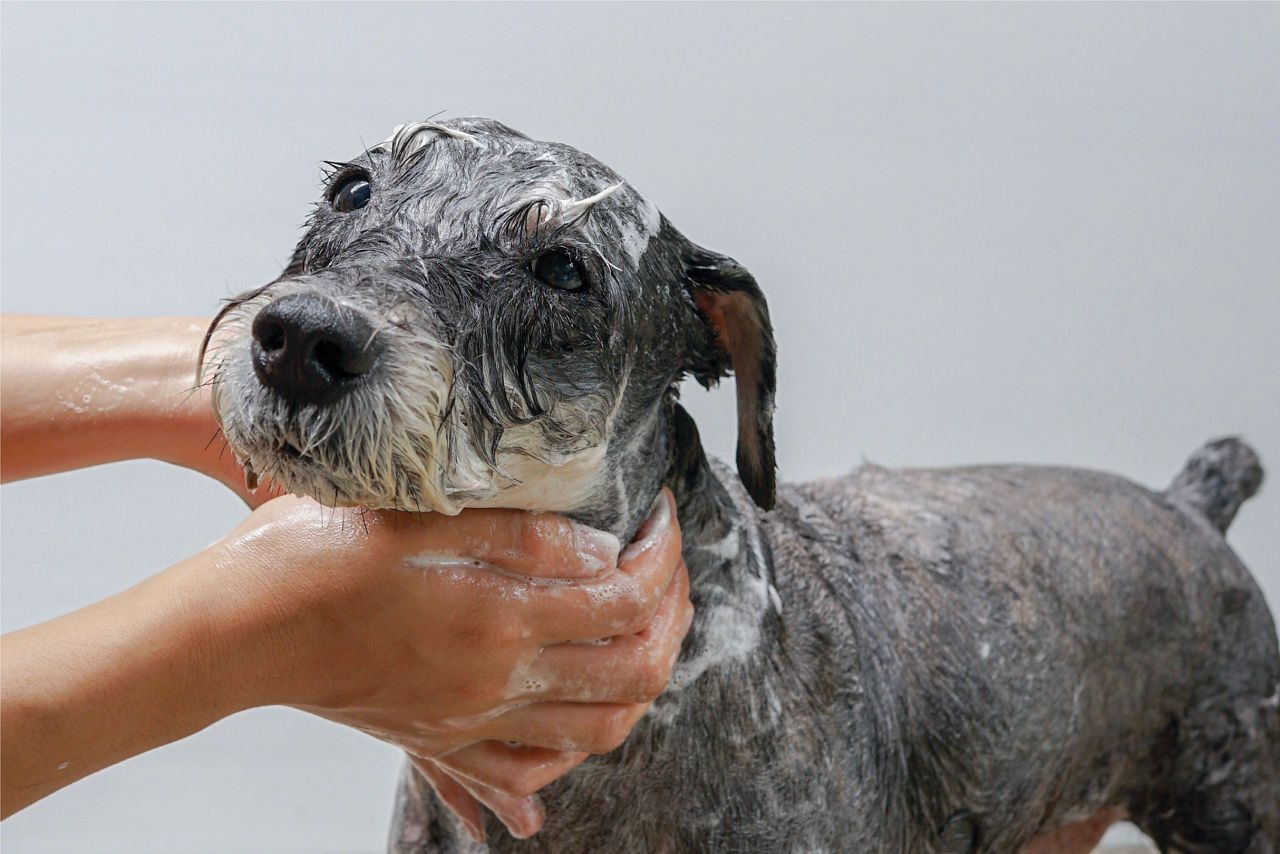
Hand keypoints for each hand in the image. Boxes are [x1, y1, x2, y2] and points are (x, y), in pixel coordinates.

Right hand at [196, 490, 689, 839]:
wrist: (238, 631)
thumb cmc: (313, 560)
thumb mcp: (418, 518)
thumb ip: (521, 535)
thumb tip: (601, 548)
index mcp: (497, 618)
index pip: (625, 597)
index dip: (661, 554)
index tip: (662, 517)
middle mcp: (496, 681)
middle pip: (632, 671)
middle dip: (672, 615)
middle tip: (668, 568)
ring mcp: (472, 719)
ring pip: (599, 730)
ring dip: (643, 682)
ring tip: (645, 631)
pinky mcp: (443, 736)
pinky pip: (530, 769)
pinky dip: (574, 748)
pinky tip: (581, 716)